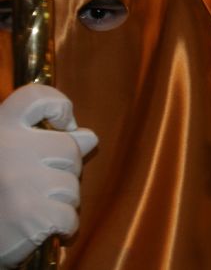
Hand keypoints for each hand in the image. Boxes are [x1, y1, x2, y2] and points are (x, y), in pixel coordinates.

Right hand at [0, 84, 97, 267]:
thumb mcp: (9, 158)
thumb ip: (45, 142)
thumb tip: (87, 136)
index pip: (35, 98)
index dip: (60, 107)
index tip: (65, 126)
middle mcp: (7, 148)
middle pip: (70, 149)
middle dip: (64, 171)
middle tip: (37, 186)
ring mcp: (19, 180)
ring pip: (72, 186)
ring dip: (60, 201)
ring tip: (32, 207)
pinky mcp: (29, 213)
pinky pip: (70, 217)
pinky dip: (62, 227)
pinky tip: (40, 227)